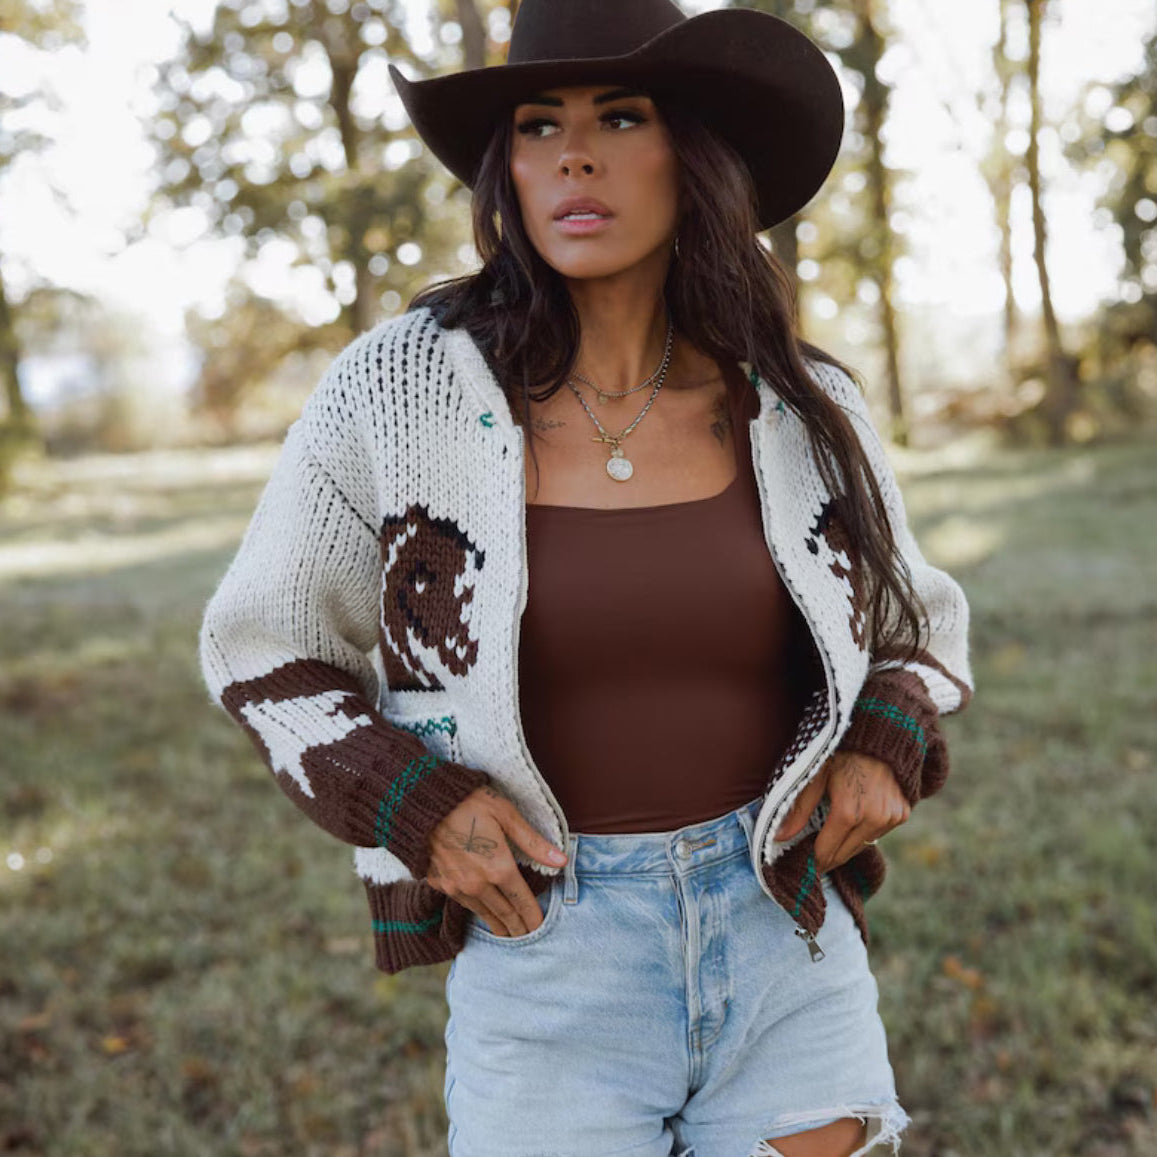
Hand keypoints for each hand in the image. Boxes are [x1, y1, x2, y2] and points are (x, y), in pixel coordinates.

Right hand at [425, 784, 567, 935]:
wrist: (421, 803)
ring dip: (498, 925)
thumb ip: (533, 842)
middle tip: (528, 938)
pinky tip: (483, 914)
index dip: (534, 917)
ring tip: (508, 934)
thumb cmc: (468, 802)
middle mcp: (478, 884)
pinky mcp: (440, 884)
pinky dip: (477, 912)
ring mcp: (457, 887)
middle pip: (505, 914)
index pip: (523, 901)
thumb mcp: (506, 815)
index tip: (541, 927)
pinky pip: (464, 904)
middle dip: (518, 928)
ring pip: (483, 914)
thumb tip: (562, 860)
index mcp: (498, 868)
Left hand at [773, 751, 910, 872]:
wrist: (881, 734)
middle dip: (827, 859)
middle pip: (844, 854)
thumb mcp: (815, 775)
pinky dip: (863, 834)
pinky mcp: (902, 814)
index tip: (803, 866)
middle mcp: (873, 819)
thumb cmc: (842, 751)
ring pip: (861, 846)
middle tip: (812, 860)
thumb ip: (798, 808)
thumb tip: (778, 837)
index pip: (827, 851)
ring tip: (828, 843)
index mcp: (849, 812)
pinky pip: (877, 834)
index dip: (813, 861)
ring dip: (845, 847)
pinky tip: (851, 826)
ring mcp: (891, 818)